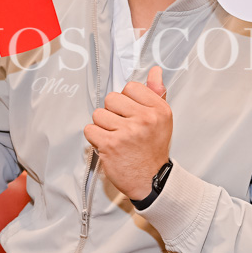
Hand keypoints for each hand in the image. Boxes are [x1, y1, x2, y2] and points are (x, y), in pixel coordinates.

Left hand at [83, 66, 171, 199]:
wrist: (151, 180)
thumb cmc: (153, 148)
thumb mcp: (161, 119)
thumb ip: (156, 93)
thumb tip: (155, 71)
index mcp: (158, 110)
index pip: (130, 87)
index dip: (126, 100)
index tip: (132, 114)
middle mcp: (145, 119)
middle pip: (111, 98)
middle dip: (112, 112)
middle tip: (122, 127)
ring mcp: (127, 132)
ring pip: (98, 114)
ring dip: (102, 126)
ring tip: (115, 137)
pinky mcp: (110, 145)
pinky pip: (90, 129)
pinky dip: (95, 137)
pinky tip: (107, 145)